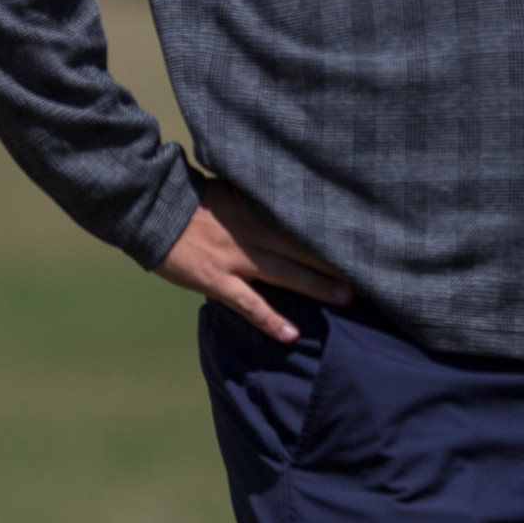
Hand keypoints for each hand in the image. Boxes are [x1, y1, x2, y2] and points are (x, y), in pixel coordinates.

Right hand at [155, 180, 352, 341]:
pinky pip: (249, 304)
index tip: (364, 237)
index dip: (334, 230)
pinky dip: (271, 320)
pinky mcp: (216, 280)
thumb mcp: (230, 187)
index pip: (305, 221)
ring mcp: (236, 258)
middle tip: (372, 272)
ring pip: (286, 274)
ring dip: (317, 287)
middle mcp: (254, 233)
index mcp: (258, 210)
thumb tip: (288, 190)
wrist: (150, 210)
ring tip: (347, 299)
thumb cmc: (189, 198)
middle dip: (338, 261)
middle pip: (305, 248)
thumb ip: (258, 196)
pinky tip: (291, 335)